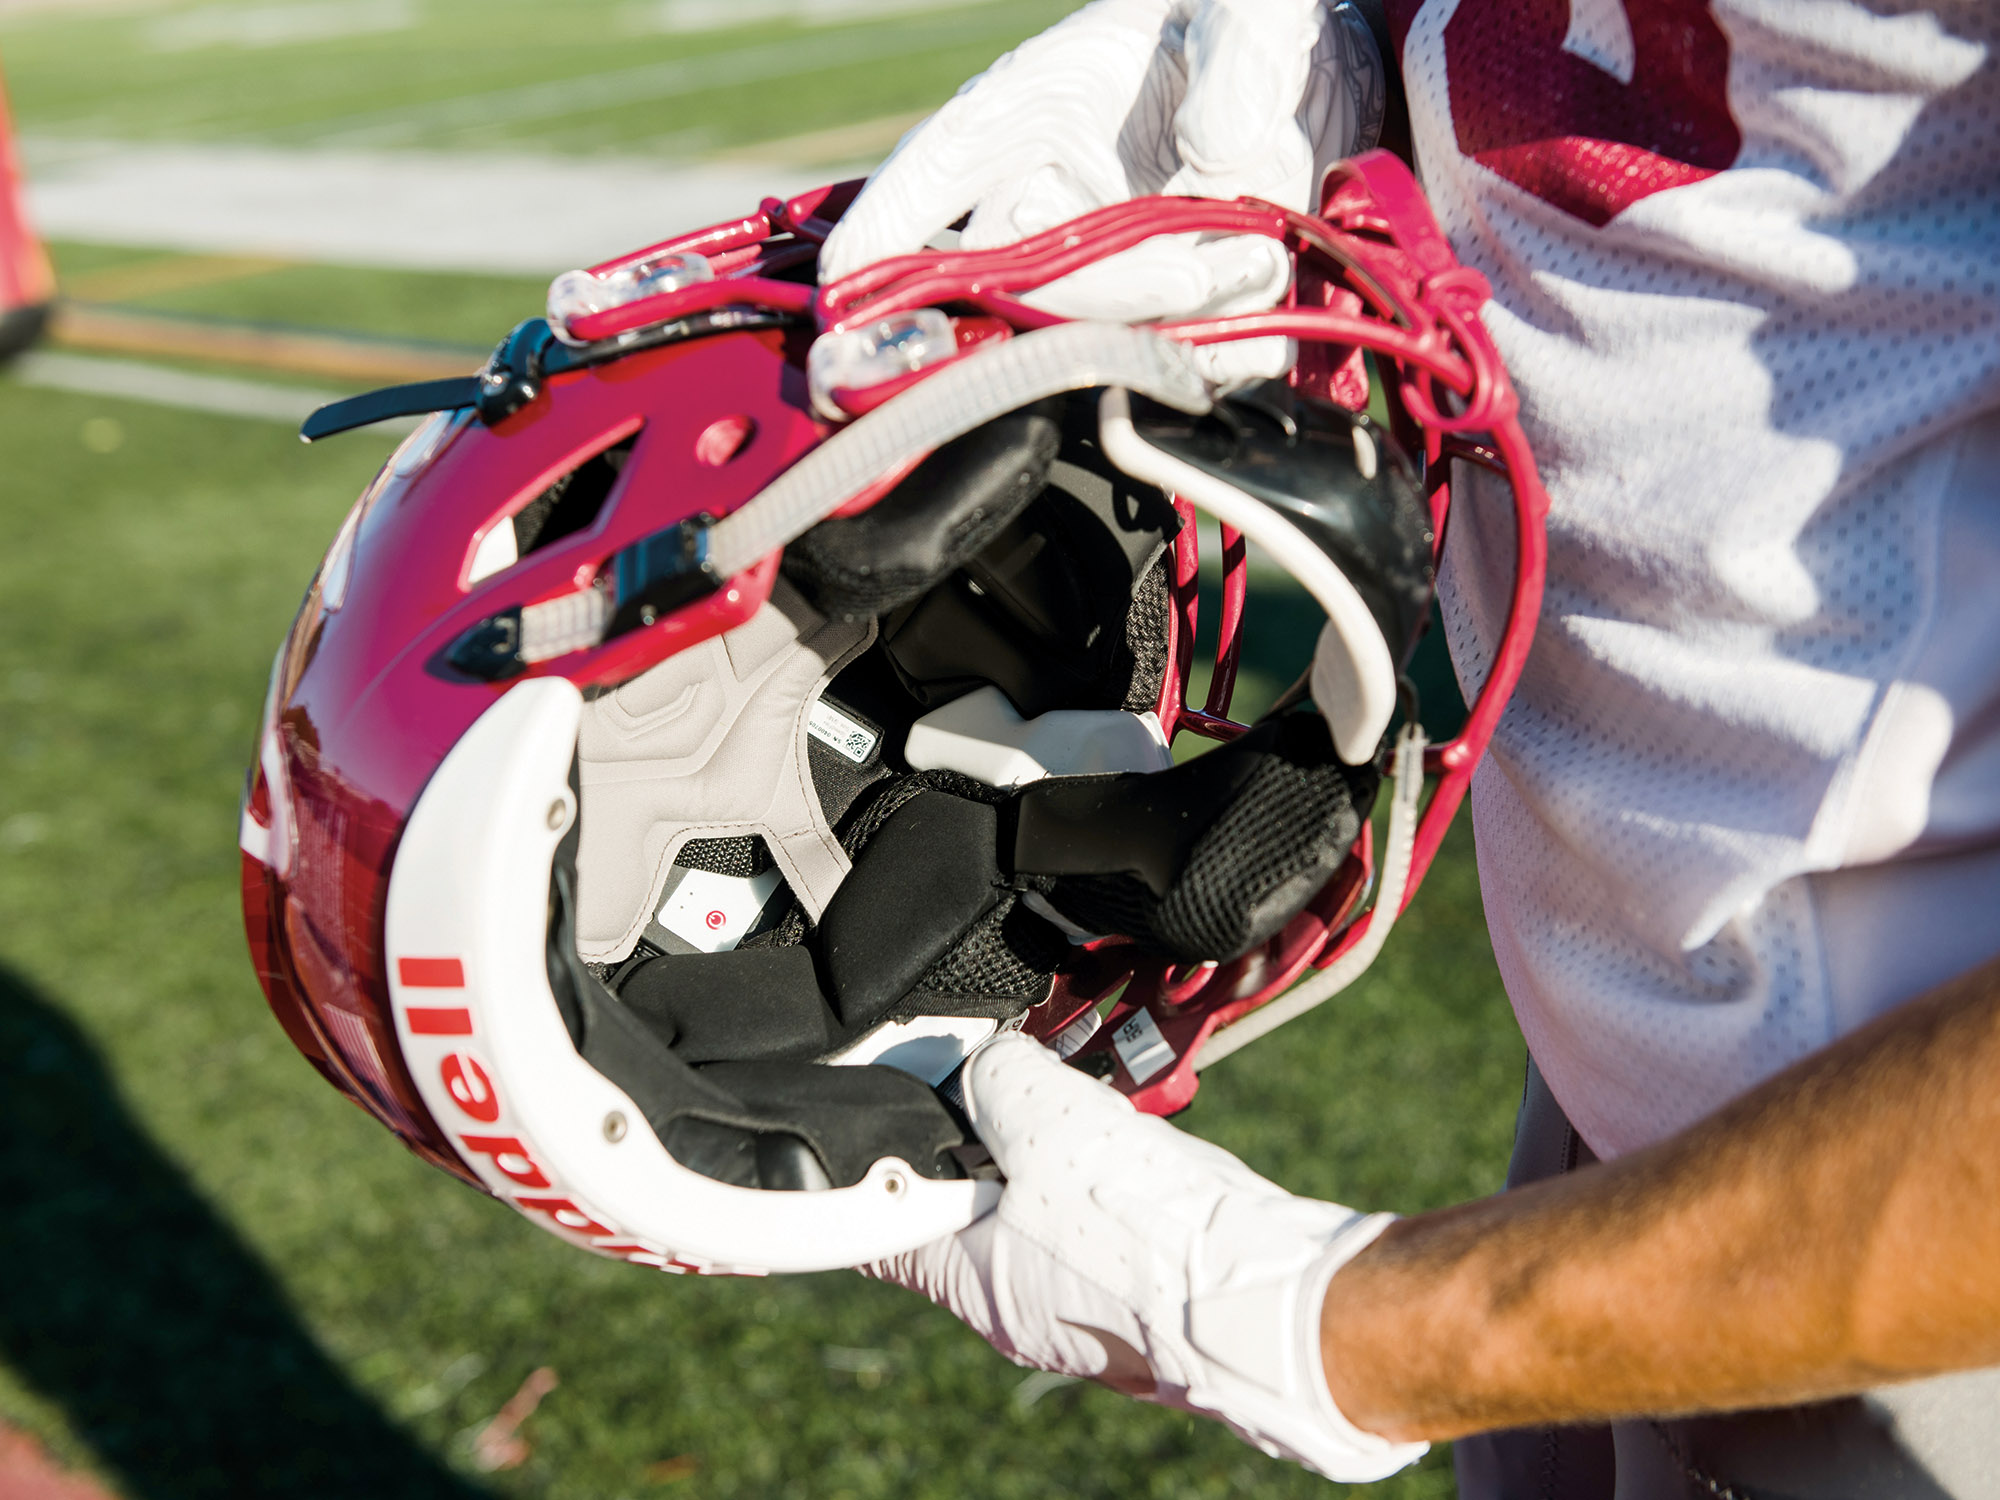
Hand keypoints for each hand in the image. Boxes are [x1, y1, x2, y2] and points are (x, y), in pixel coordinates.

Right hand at [820, 0, 1384, 379]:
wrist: (1325, 74)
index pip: (938, 168)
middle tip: (1188, 278)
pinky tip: (1264, 280)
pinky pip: (1179, 356)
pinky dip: (1223, 341)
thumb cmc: (1255, 20)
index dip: (885, 225)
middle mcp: (1055, 197)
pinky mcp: (1177, 310)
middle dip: (1083, 298)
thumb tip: (1216, 153)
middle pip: (1011, 278)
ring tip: (1251, 256)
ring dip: (1168, 317)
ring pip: (1088, 330)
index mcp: (1038, 109)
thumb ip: (1236, 65)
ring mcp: (1108, 262)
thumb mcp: (1249, 11)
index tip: (845, 278)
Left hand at [861, 1033, 1425, 1482]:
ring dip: (1060, 1149)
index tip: (866, 1124)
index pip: (875, 1226)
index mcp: (966, 1277)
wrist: (1272, 1301)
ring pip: (1044, 1204)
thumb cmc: (1149, 1233)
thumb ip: (998, 1077)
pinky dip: (1115, 1172)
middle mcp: (1016, 1303)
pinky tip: (1144, 1139)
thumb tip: (988, 1059)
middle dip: (984, 1137)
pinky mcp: (1140, 1286)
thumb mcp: (1045, 1119)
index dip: (868, 1166)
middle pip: (965, 1204)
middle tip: (1006, 1083)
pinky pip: (1107, 1217)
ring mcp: (1080, 1300)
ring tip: (1087, 1106)